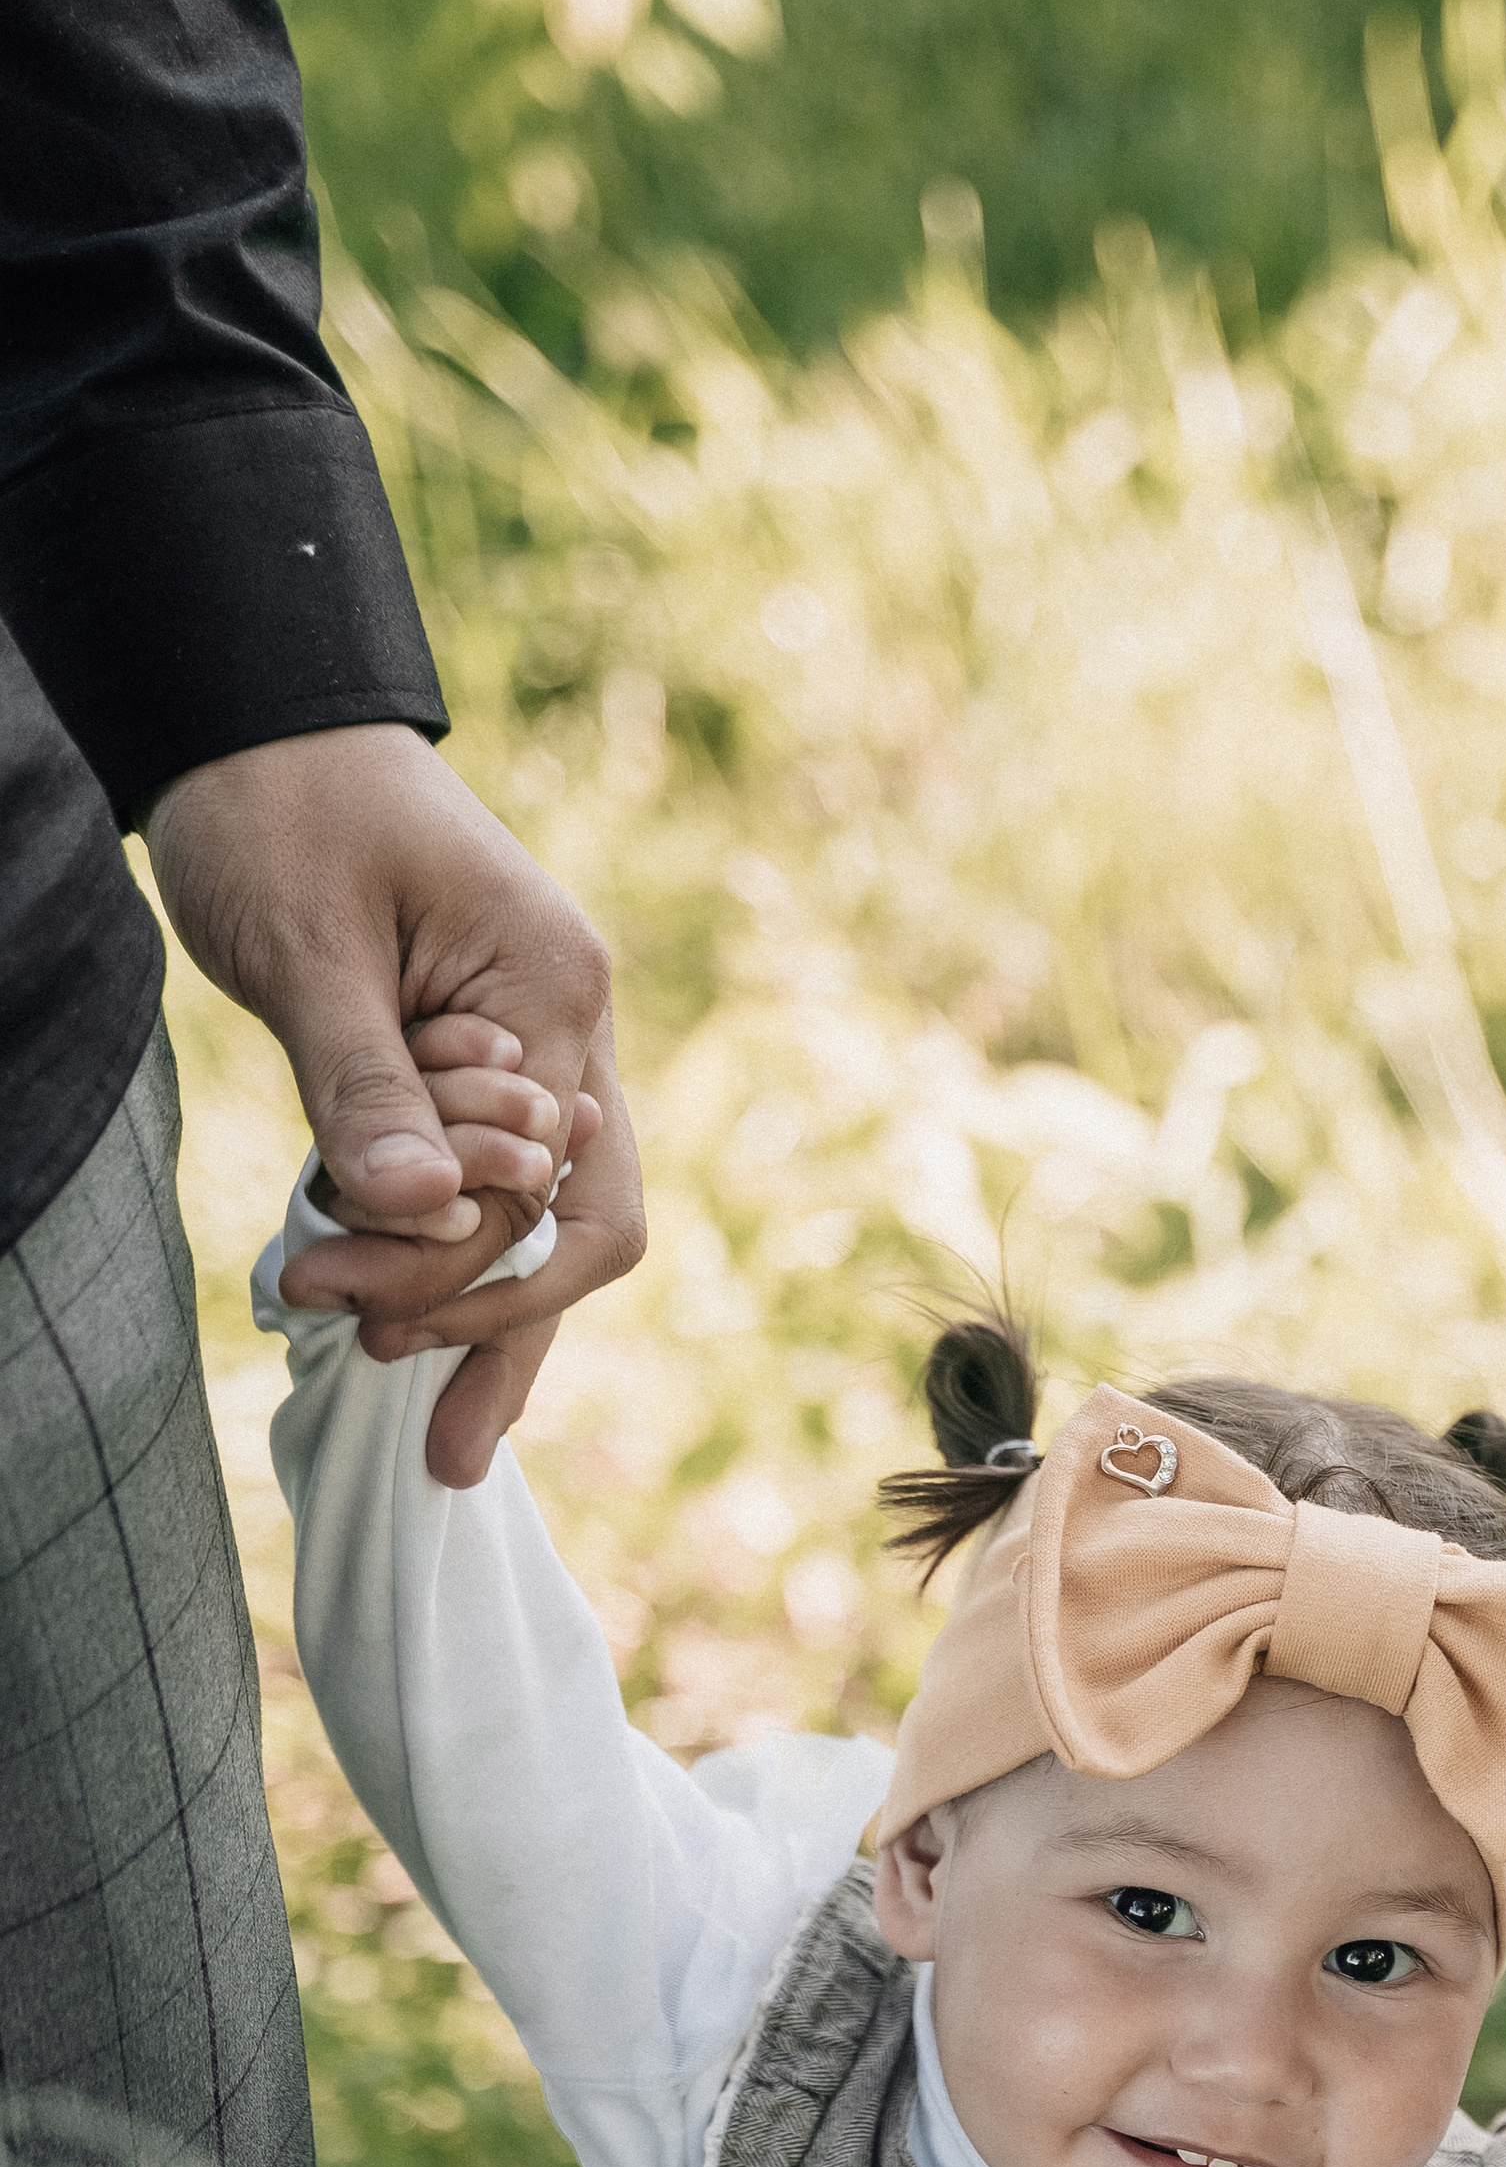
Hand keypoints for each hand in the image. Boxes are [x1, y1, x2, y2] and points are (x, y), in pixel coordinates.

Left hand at [147, 725, 643, 1483]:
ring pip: (551, 1227)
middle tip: (432, 1446)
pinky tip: (411, 1334)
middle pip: (585, 1232)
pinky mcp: (484, 1064)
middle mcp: (571, 1030)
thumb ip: (367, 1086)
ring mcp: (538, 1050)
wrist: (259, 720)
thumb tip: (422, 1216)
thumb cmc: (279, 808)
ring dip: (489, 1325)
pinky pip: (500, 1190)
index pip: (548, 1193)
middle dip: (510, 1340)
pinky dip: (460, 1267)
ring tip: (427, 1430)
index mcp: (553, 992)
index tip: (343, 1308)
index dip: (457, 1274)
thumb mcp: (308, 947)